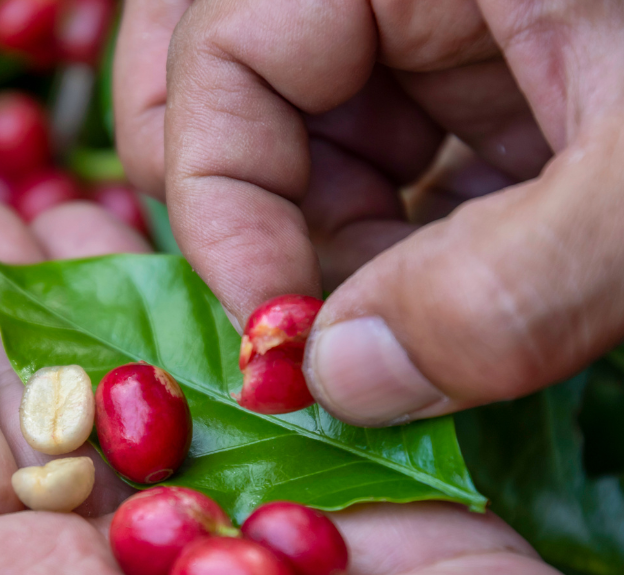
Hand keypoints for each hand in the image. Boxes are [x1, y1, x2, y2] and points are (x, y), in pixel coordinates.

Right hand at [114, 0, 623, 426]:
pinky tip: (447, 284)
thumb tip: (345, 384)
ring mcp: (421, 21)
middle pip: (223, 94)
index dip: (222, 210)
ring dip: (329, 249)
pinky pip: (372, 154)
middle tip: (315, 327)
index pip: (221, 56)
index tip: (278, 344)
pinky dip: (387, 242)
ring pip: (294, 137)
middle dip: (261, 229)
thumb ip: (509, 288)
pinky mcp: (465, 68)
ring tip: (408, 314)